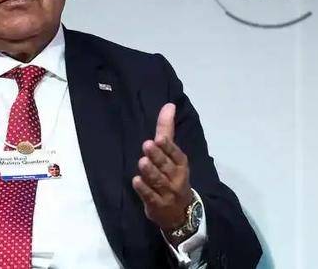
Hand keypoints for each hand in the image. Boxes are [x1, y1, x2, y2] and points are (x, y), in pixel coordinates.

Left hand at [132, 103, 192, 233]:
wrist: (180, 212)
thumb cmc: (173, 176)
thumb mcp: (172, 154)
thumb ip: (167, 130)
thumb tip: (169, 105)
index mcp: (180, 164)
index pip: (176, 154)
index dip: (168, 147)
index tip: (159, 138)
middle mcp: (176, 178)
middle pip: (166, 166)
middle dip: (157, 156)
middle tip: (147, 145)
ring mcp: (167, 193)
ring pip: (158, 181)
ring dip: (150, 171)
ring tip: (142, 162)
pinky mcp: (156, 205)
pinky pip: (150, 196)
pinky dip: (143, 189)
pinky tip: (136, 181)